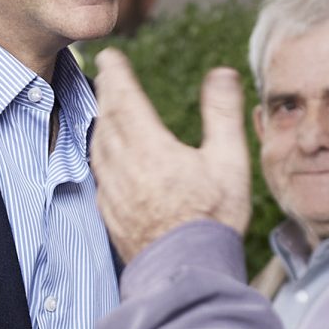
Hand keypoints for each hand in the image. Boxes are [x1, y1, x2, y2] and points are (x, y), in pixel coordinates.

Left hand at [89, 50, 250, 263]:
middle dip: (105, 94)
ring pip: (99, 148)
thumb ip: (223, 113)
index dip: (116, 75)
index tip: (110, 57)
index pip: (125, 100)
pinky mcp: (111, 215)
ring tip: (104, 111)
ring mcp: (113, 193)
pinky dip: (100, 156)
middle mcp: (125, 168)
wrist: (189, 271)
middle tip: (105, 77)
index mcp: (151, 149)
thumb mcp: (230, 161)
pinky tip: (106, 158)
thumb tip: (222, 74)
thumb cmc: (213, 218)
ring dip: (100, 123)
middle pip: (107, 120)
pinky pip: (99, 175)